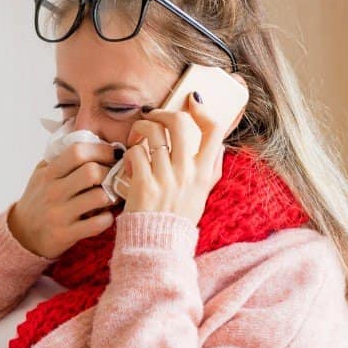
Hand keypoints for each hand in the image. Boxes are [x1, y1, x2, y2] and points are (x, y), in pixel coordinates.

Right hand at [8, 141, 123, 258]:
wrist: (22, 234)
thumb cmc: (38, 200)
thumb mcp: (41, 174)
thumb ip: (60, 157)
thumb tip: (87, 136)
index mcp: (48, 173)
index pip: (77, 151)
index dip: (100, 149)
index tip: (111, 154)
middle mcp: (53, 192)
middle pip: (92, 172)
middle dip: (109, 172)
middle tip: (114, 176)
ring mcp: (59, 214)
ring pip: (99, 197)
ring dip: (111, 196)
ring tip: (111, 197)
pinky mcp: (65, 234)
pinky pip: (97, 224)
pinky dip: (107, 219)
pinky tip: (104, 216)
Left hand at [112, 93, 227, 223]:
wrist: (158, 244)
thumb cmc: (178, 217)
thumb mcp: (202, 193)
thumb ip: (210, 168)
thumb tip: (219, 144)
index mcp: (203, 172)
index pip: (215, 130)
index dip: (203, 110)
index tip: (192, 102)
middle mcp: (186, 172)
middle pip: (180, 123)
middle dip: (163, 113)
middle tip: (153, 117)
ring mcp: (165, 178)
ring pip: (153, 134)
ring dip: (141, 128)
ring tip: (136, 136)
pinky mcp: (143, 184)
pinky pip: (135, 153)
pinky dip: (130, 152)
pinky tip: (129, 162)